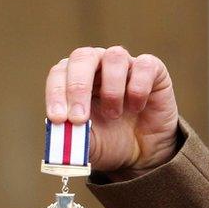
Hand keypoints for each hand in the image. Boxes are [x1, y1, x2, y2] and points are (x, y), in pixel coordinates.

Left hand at [45, 46, 178, 179]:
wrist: (142, 152)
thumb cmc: (107, 140)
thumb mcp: (84, 143)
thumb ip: (70, 136)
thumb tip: (58, 131)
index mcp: (73, 78)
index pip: (59, 73)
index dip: (56, 93)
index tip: (58, 118)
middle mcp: (98, 65)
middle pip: (82, 56)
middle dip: (78, 88)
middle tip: (79, 118)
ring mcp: (125, 64)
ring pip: (114, 56)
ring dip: (111, 90)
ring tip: (114, 115)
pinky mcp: (152, 69)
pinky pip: (144, 65)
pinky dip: (138, 88)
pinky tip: (136, 108)